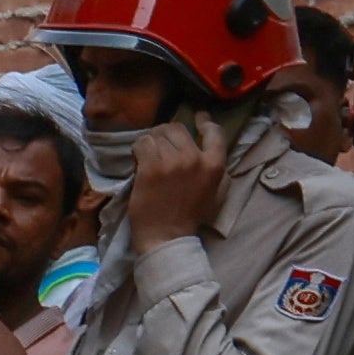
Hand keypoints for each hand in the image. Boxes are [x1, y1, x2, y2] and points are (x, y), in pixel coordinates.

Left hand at [128, 108, 231, 244]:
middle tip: (158, 144)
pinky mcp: (150, 168)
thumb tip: (208, 144)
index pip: (214, 131)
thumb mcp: (216, 190)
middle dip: (166, 133)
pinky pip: (142, 144)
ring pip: (157, 134)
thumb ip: (215, 166)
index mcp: (215, 164)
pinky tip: (137, 158)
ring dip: (149, 141)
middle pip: (177, 128)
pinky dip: (138, 148)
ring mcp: (172, 162)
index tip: (198, 118)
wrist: (167, 236)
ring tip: (146, 153)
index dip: (204, 121)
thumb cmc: (190, 216)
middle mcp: (195, 158)